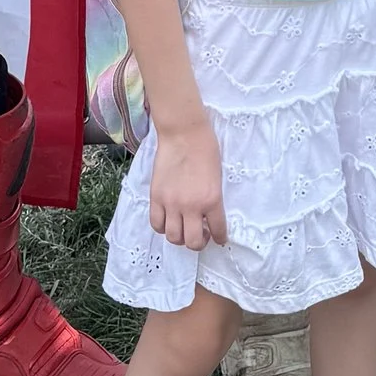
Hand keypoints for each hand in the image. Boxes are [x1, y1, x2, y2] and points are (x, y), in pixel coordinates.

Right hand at [148, 116, 226, 249]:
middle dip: (198, 243)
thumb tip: (209, 216)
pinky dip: (163, 227)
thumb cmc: (206, 149)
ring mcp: (171, 203)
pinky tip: (169, 220)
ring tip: (184, 228)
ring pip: (173, 237)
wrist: (183, 133)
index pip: (218, 230)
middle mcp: (192, 206)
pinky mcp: (156, 197)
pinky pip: (156, 224)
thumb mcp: (218, 177)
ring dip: (180, 237)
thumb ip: (213, 199)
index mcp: (212, 199)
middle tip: (201, 234)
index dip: (220, 237)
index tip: (219, 238)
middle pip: (192, 242)